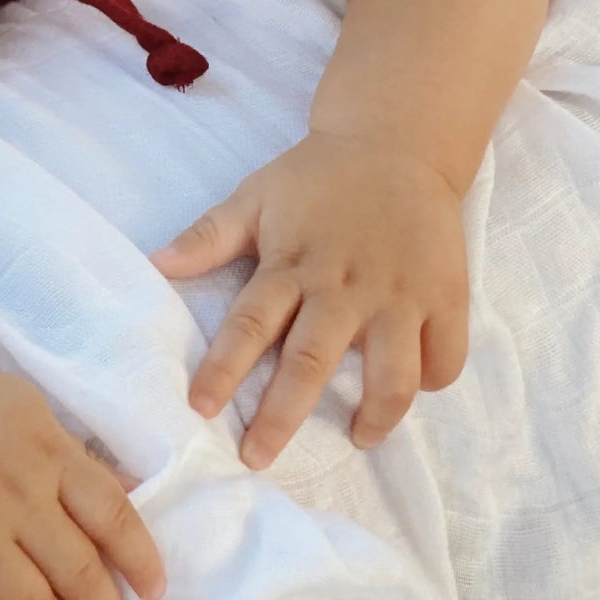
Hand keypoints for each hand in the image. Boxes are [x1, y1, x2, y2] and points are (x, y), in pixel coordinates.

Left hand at [148, 129, 469, 469]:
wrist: (395, 141)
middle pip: (311, 360)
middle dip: (282, 415)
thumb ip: (209, 236)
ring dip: (375, 414)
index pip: (250, 322)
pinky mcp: (445, 294)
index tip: (200, 408)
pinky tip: (407, 390)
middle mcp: (344, 284)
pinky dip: (430, 382)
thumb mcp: (256, 196)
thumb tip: (154, 264)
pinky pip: (443, 357)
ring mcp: (399, 293)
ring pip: (390, 374)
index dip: (223, 367)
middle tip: (257, 457)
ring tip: (358, 438)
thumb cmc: (317, 177)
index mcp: (292, 261)